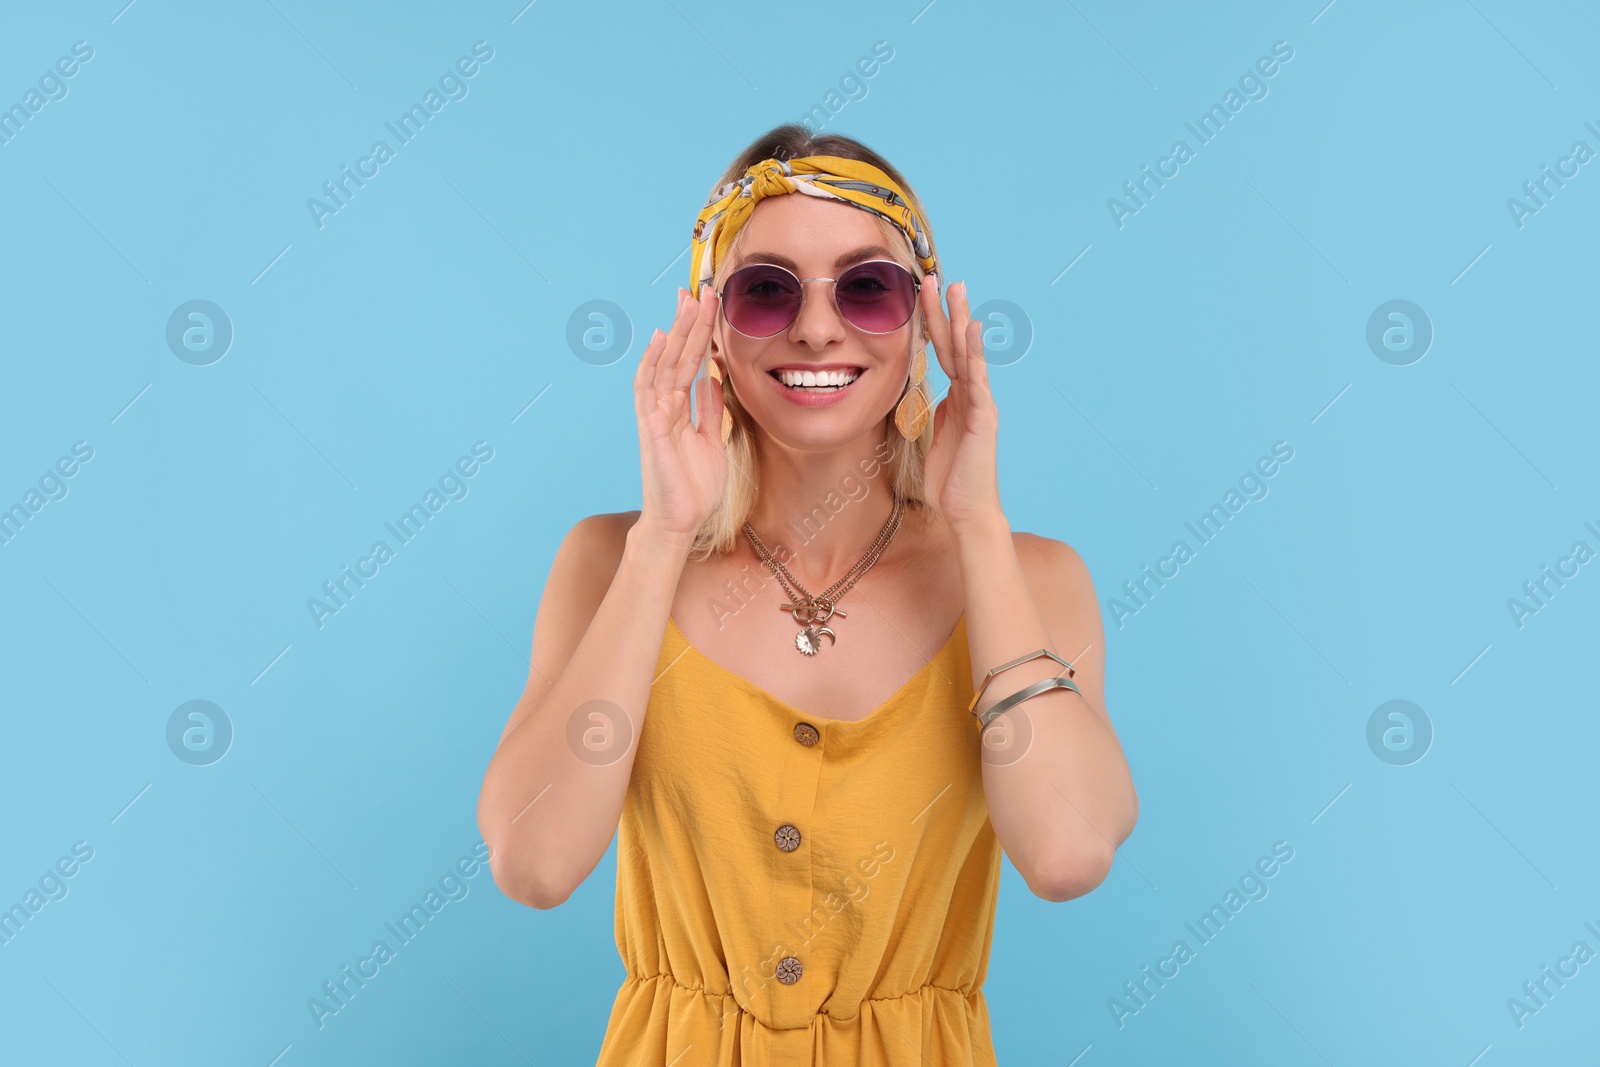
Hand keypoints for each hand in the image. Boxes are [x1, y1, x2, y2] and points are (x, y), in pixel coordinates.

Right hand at [632, 288, 727, 540]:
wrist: (679, 522)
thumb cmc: (693, 487)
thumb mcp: (711, 440)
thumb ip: (710, 410)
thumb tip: (713, 379)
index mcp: (679, 409)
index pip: (690, 363)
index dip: (699, 334)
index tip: (707, 305)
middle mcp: (664, 407)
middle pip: (676, 356)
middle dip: (689, 323)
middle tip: (700, 289)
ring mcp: (655, 416)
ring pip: (664, 365)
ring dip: (675, 333)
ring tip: (685, 302)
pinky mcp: (652, 430)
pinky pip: (649, 391)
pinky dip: (652, 364)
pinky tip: (658, 340)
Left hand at [917, 275, 1003, 534]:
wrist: (967, 511)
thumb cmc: (950, 480)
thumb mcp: (934, 438)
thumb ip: (934, 414)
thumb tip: (930, 398)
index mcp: (958, 398)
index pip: (943, 353)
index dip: (932, 325)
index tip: (922, 296)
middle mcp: (972, 395)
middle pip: (955, 345)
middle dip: (946, 311)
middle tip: (936, 278)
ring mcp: (980, 404)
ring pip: (968, 355)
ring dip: (961, 320)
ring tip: (956, 290)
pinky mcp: (984, 417)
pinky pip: (978, 379)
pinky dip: (975, 353)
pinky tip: (971, 331)